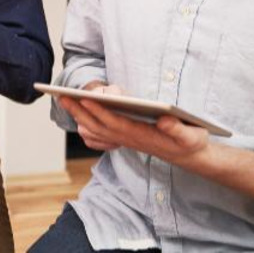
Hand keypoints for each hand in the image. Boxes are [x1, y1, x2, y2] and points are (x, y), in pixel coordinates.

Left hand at [57, 88, 209, 163]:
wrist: (189, 157)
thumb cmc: (190, 142)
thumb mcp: (191, 136)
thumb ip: (178, 129)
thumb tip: (165, 119)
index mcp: (143, 136)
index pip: (116, 123)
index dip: (100, 111)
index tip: (84, 99)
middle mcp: (130, 139)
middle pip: (100, 126)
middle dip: (81, 111)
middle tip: (62, 95)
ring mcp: (126, 140)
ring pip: (97, 129)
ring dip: (80, 116)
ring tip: (64, 100)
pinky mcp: (126, 138)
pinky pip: (101, 132)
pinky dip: (86, 123)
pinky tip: (77, 113)